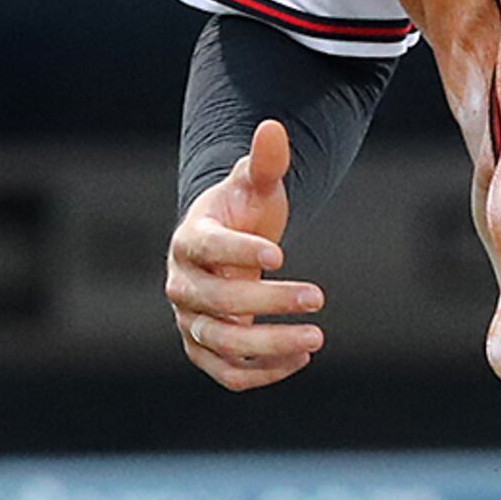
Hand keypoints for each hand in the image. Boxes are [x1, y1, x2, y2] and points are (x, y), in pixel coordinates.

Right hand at [166, 117, 322, 390]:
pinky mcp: (204, 350)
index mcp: (189, 239)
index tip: (281, 254)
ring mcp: (190, 321)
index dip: (239, 252)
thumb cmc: (242, 215)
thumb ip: (264, 163)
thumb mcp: (255, 187)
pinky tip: (301, 358)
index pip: (206, 247)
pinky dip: (263, 371)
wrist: (226, 250)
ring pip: (222, 343)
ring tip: (317, 338)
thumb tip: (273, 127)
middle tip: (318, 296)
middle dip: (268, 302)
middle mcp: (182, 284)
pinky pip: (228, 372)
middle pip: (216, 301)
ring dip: (270, 345)